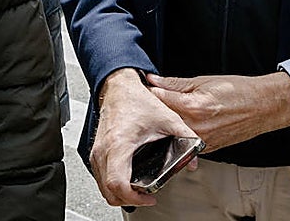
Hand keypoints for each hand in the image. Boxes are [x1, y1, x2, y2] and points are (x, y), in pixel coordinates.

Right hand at [89, 68, 198, 207]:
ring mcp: (97, 151)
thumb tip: (193, 160)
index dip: (134, 198)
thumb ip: (186, 137)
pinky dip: (112, 184)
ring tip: (138, 190)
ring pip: (102, 187)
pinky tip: (127, 180)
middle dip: (128, 200)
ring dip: (119, 194)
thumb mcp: (168, 118)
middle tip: (145, 197)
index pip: (118, 183)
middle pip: (108, 191)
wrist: (118, 87)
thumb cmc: (136, 100)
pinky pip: (100, 177)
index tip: (149, 197)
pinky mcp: (96, 151)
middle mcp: (104, 149)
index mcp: (120, 143)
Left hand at [146, 71, 289, 152]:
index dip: (148, 94)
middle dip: (153, 111)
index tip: (141, 89)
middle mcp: (197, 128)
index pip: (159, 101)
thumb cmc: (238, 91)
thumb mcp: (203, 80)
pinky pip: (185, 143)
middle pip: (162, 121)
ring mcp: (203, 141)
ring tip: (159, 114)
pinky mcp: (208, 149)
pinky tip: (175, 125)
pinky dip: (177, 134)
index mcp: (194, 107)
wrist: (263, 107)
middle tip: (146, 102)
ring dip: (163, 125)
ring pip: (172, 135)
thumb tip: (154, 80)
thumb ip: (174, 83)